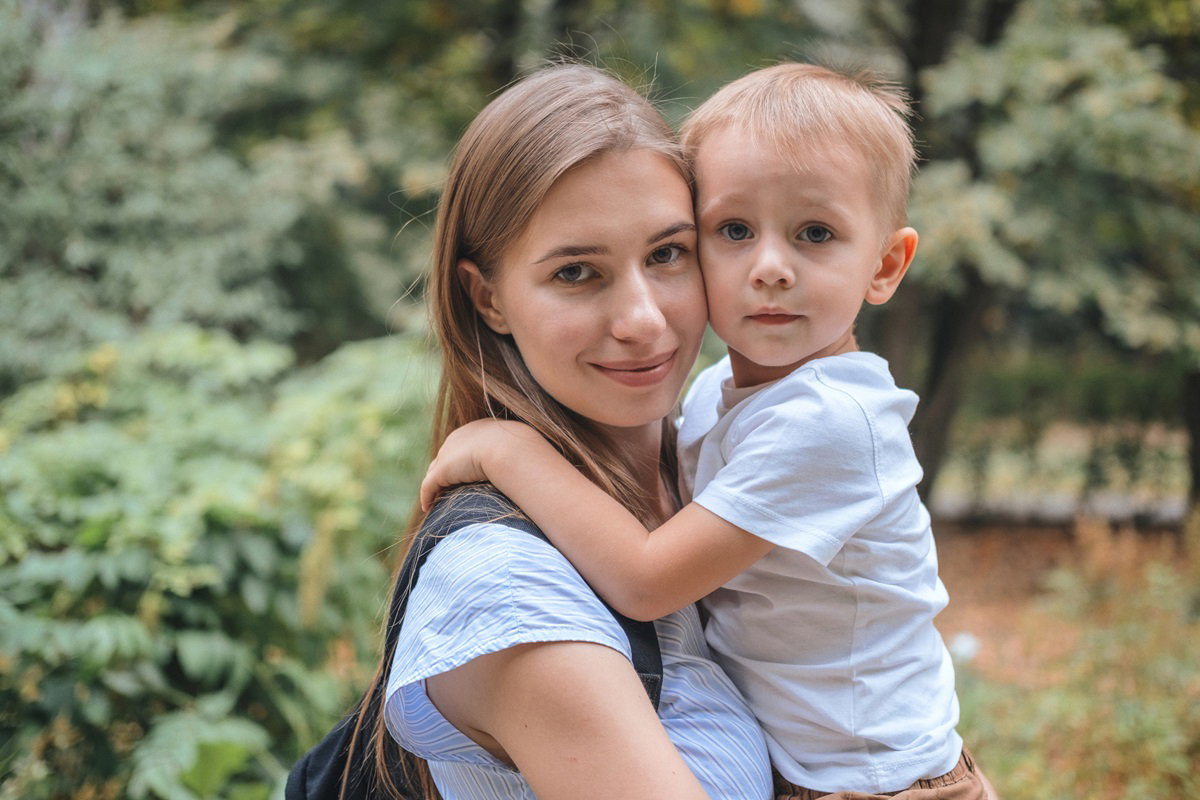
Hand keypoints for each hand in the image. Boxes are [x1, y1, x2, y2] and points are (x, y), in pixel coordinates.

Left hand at [419, 419, 541, 510]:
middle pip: (445, 457)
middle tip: (446, 489)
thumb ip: (524, 456)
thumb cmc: (525, 450)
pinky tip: (428, 507)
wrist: (512, 450)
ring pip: (435, 472)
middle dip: (444, 472)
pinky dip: (427, 496)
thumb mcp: (525, 449)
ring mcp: (449, 453)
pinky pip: (429, 486)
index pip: (463, 445)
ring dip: (435, 486)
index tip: (464, 474)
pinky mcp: (442, 470)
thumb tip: (538, 465)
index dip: (461, 460)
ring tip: (438, 500)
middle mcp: (459, 437)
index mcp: (478, 428)